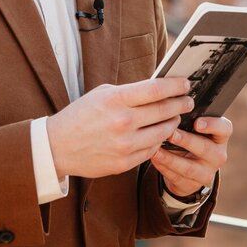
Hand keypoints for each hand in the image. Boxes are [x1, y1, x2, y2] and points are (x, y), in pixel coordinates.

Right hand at [46, 78, 193, 178]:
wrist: (57, 147)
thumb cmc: (81, 115)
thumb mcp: (102, 94)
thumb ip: (130, 92)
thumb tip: (160, 88)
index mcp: (116, 100)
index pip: (157, 90)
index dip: (176, 86)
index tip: (185, 84)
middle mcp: (122, 122)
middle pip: (165, 110)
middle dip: (181, 104)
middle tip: (188, 100)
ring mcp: (124, 145)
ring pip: (163, 132)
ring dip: (173, 123)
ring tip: (175, 117)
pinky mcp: (124, 163)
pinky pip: (152, 150)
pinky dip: (159, 140)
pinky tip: (159, 133)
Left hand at [151, 116, 232, 198]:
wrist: (190, 167)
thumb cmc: (192, 138)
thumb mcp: (194, 129)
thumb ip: (188, 119)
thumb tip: (172, 110)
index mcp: (220, 137)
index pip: (224, 129)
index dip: (212, 125)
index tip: (197, 123)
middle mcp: (218, 155)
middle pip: (205, 148)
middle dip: (187, 141)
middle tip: (171, 134)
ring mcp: (206, 173)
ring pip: (189, 167)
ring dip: (171, 158)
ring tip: (156, 149)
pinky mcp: (192, 185)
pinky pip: (176, 177)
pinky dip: (163, 167)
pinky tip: (154, 158)